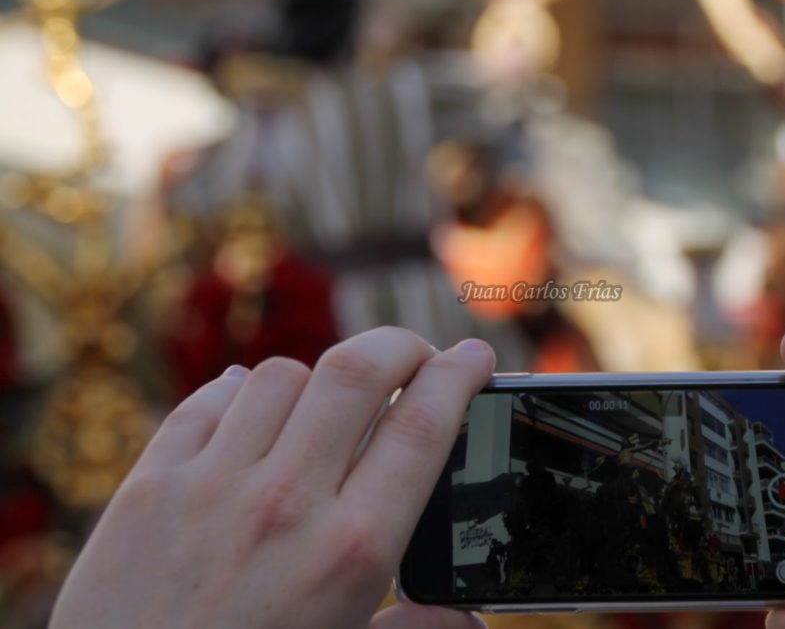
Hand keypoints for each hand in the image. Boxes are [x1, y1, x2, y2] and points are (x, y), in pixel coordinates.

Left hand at [49, 327, 494, 628]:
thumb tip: (470, 620)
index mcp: (352, 551)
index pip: (423, 426)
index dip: (458, 375)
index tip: (474, 356)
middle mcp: (285, 503)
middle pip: (358, 372)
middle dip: (400, 345)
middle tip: (416, 355)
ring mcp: (210, 487)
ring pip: (281, 376)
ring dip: (318, 380)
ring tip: (328, 407)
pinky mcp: (149, 487)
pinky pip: (207, 402)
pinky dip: (239, 394)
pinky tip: (252, 411)